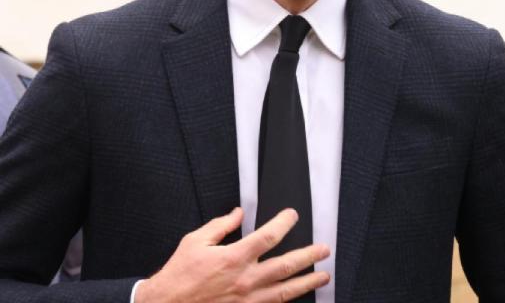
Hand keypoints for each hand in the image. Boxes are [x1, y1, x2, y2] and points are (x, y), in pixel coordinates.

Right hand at [135, 207, 329, 302]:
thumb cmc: (178, 276)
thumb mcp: (195, 242)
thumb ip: (221, 226)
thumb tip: (239, 213)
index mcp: (234, 258)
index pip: (269, 236)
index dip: (285, 223)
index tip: (293, 216)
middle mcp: (245, 280)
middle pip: (286, 265)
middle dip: (309, 256)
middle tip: (324, 250)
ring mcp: (246, 300)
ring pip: (285, 291)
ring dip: (307, 283)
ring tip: (323, 276)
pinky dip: (286, 302)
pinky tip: (297, 298)